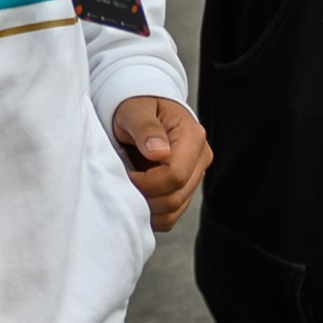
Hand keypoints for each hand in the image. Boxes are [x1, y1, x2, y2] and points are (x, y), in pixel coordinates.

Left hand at [111, 96, 210, 232]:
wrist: (140, 109)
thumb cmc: (136, 106)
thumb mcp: (134, 110)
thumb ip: (145, 128)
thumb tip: (159, 152)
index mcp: (192, 137)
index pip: (176, 175)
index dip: (147, 182)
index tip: (126, 174)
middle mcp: (200, 158)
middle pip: (175, 198)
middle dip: (145, 197)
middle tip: (122, 183)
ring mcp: (195, 176)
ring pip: (173, 211)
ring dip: (147, 208)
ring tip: (128, 189)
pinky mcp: (185, 189)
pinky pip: (171, 215)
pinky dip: (152, 213)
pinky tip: (137, 197)